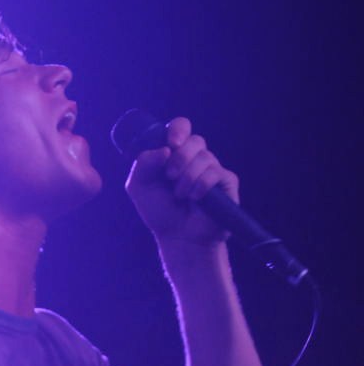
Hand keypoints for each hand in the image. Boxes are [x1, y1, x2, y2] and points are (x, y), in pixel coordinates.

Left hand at [125, 117, 238, 249]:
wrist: (178, 238)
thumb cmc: (160, 212)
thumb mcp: (139, 187)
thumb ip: (143, 165)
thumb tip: (164, 149)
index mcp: (175, 154)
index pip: (181, 126)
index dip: (178, 129)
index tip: (171, 143)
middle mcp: (196, 158)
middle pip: (195, 140)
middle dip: (180, 158)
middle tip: (170, 176)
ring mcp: (213, 169)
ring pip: (204, 157)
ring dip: (187, 178)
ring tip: (180, 196)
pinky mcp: (226, 182)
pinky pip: (215, 173)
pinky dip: (201, 186)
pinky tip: (195, 199)